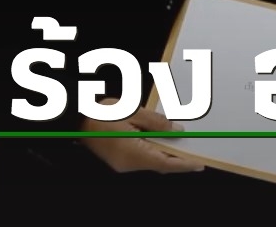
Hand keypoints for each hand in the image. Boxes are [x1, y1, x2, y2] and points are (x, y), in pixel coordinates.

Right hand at [80, 99, 204, 173]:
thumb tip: (176, 130)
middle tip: (197, 152)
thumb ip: (157, 122)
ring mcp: (122, 163)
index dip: (184, 164)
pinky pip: (142, 157)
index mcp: (132, 153)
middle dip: (178, 159)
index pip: (165, 163)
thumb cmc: (101, 113)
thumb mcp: (133, 112)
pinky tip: (162, 140)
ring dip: (167, 153)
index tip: (199, 163)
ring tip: (183, 144)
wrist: (75, 117)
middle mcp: (127, 163)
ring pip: (151, 161)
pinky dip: (155, 150)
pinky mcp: (119, 159)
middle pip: (160, 164)